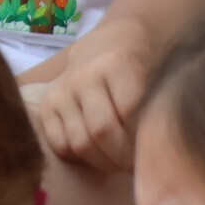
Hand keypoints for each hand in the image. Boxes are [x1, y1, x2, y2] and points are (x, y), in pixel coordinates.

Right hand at [33, 19, 151, 171]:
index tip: (154, 149)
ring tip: (120, 161)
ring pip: (80, 143)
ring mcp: (62, 89)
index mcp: (118, 61)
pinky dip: (80, 158)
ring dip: (103, 161)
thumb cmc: (143, 61)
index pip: (129, 113)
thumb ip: (156, 107)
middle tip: (137, 163)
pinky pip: (60, 145)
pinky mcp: (46, 104)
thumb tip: (155, 152)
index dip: (142, 138)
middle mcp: (84, 74)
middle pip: (101, 131)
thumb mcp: (158, 73)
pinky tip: (99, 154)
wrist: (112, 41)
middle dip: (122, 156)